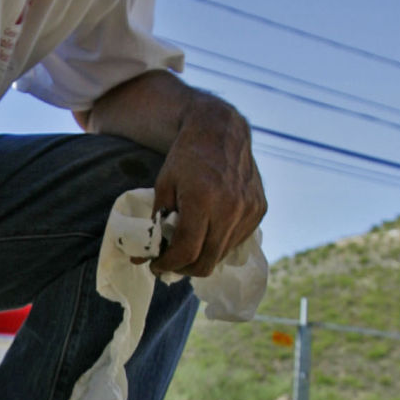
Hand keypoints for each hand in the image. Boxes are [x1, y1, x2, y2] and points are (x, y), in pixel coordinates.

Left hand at [150, 95, 265, 276]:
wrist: (221, 131)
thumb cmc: (186, 157)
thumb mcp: (163, 186)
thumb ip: (154, 224)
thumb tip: (139, 258)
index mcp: (203, 200)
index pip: (187, 251)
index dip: (168, 265)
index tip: (155, 265)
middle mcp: (231, 208)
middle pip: (206, 262)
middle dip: (184, 269)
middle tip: (170, 262)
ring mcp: (249, 210)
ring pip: (222, 255)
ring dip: (202, 257)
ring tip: (188, 244)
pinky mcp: (260, 209)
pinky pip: (237, 241)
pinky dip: (219, 244)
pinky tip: (208, 230)